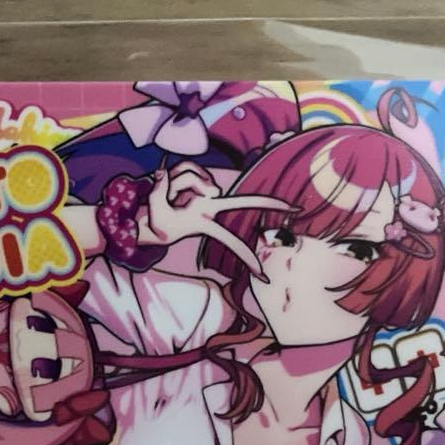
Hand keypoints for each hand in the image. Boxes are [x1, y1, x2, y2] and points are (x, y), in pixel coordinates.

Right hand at [141, 161, 293, 273]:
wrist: (147, 221)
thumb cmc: (153, 225)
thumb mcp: (153, 212)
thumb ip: (158, 191)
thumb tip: (164, 173)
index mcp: (205, 223)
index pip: (231, 240)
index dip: (246, 257)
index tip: (264, 276)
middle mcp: (210, 206)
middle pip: (245, 202)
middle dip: (269, 203)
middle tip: (297, 208)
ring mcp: (205, 192)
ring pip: (194, 176)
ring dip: (173, 184)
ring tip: (166, 198)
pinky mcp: (197, 179)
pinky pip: (186, 168)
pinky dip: (172, 176)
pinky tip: (168, 187)